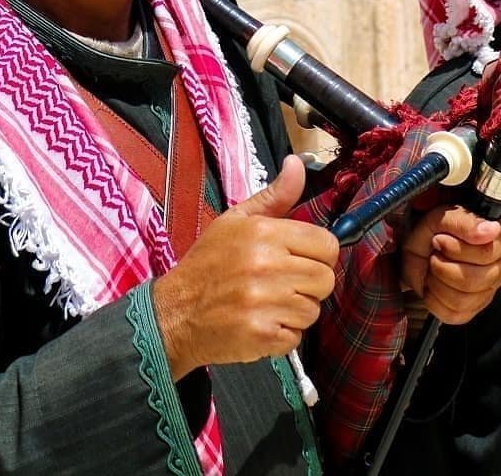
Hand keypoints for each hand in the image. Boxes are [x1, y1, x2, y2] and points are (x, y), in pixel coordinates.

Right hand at [153, 156, 337, 378]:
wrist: (174, 312)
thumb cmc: (207, 264)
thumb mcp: (237, 220)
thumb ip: (275, 195)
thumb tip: (297, 163)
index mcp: (264, 233)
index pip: (327, 244)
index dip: (319, 254)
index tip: (301, 259)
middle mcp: (267, 266)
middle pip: (325, 279)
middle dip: (309, 284)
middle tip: (283, 284)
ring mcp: (265, 303)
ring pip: (313, 310)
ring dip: (295, 311)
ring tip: (268, 302)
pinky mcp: (262, 335)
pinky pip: (296, 337)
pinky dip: (282, 335)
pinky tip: (260, 322)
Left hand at [400, 206, 500, 324]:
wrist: (416, 247)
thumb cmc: (432, 229)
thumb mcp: (441, 217)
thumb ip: (464, 222)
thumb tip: (492, 230)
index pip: (488, 253)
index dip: (457, 249)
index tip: (440, 238)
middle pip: (477, 279)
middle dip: (444, 265)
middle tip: (434, 251)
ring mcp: (490, 288)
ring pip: (464, 299)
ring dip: (438, 281)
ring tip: (434, 265)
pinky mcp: (473, 308)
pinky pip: (454, 314)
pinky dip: (434, 298)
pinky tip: (434, 282)